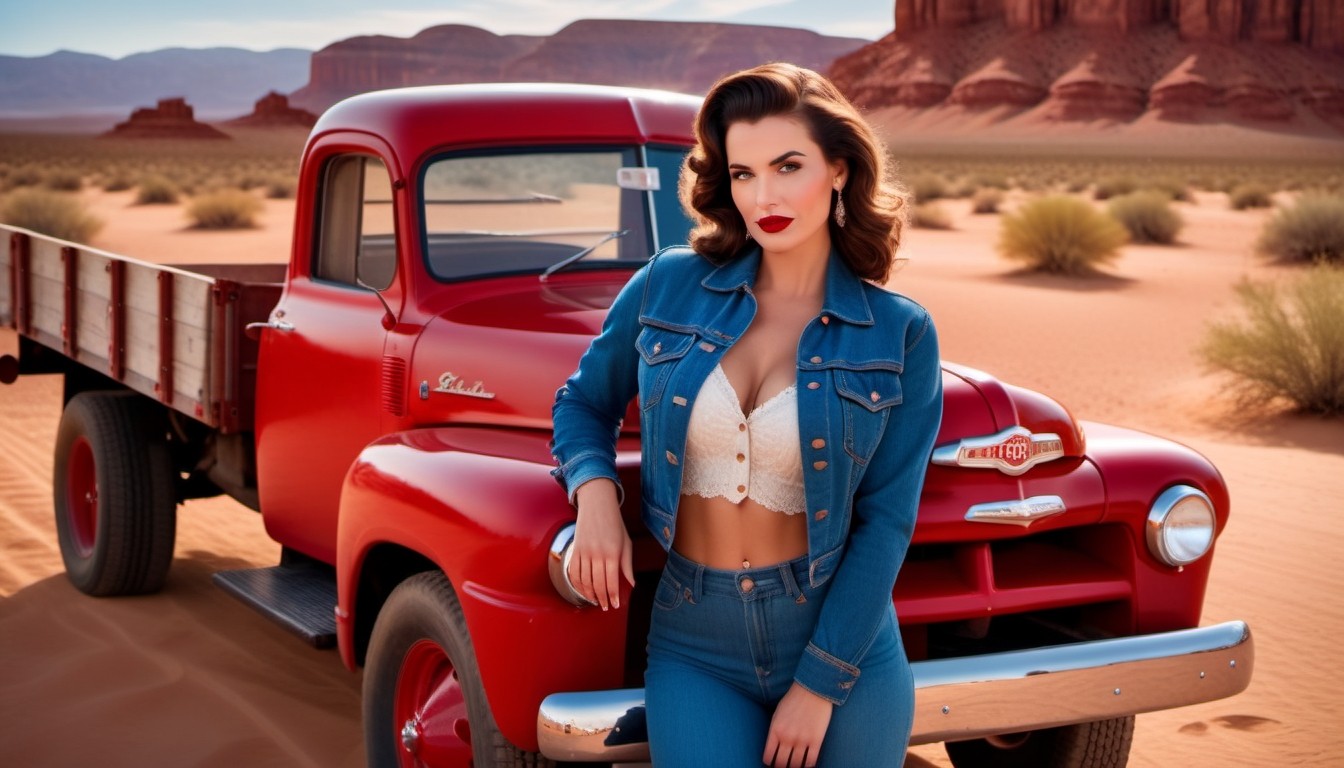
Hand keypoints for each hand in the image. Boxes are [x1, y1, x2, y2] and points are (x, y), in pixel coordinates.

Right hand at [568, 479, 633, 609]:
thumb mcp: (626, 543)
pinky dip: (576, 584)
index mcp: (612, 553)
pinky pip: (573, 572)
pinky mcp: (575, 550)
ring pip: (584, 581)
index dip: (613, 596)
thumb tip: (632, 585)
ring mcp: (584, 552)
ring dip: (589, 594)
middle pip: (597, 584)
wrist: (597, 505)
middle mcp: (597, 554)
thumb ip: (627, 565)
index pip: (612, 582)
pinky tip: (582, 590)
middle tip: (606, 606)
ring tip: (595, 601)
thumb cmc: (615, 525)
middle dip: (602, 598)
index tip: (614, 605)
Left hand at [764, 682, 832, 767]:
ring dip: (795, 767)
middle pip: (781, 764)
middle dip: (782, 767)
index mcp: (775, 730)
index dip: (770, 763)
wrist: (813, 689)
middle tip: (784, 766)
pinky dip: (808, 766)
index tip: (773, 763)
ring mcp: (802, 740)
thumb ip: (775, 731)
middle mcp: (787, 737)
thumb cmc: (794, 700)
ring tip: (795, 766)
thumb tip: (774, 748)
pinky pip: (811, 761)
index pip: (768, 757)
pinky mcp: (816, 740)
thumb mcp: (777, 714)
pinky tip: (807, 763)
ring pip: (796, 765)